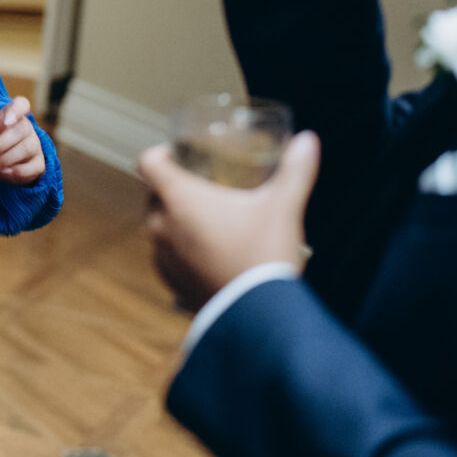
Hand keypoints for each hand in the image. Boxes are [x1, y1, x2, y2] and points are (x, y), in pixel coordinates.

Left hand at [0, 97, 44, 184]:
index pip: (21, 104)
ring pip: (27, 148)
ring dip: (7, 159)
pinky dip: (19, 171)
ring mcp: (34, 145)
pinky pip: (35, 167)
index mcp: (9, 116)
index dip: (16, 110)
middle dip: (1, 145)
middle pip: (21, 130)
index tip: (5, 122)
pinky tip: (5, 173)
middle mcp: (26, 128)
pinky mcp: (38, 164)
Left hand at [137, 131, 319, 312]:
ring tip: (204, 219)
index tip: (178, 155)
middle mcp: (161, 226)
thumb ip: (296, 170)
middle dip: (170, 187)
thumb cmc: (265, 255)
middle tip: (200, 185)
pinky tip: (204, 251)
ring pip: (157, 226)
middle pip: (152, 194)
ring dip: (173, 219)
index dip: (160, 154)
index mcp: (179, 199)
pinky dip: (179, 249)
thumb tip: (308, 140)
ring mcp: (163, 256)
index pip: (149, 163)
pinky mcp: (171, 282)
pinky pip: (165, 256)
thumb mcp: (284, 207)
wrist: (259, 316)